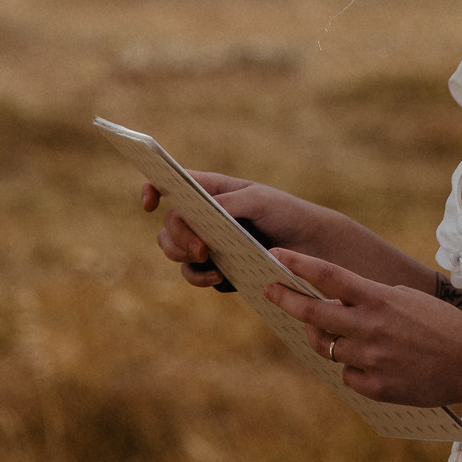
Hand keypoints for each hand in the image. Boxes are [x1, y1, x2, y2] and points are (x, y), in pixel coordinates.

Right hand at [139, 172, 335, 289]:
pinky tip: (219, 278)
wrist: (312, 247)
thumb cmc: (286, 213)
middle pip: (168, 226)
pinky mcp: (218, 269)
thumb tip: (201, 214)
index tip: (150, 204)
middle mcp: (204, 217)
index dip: (153, 189)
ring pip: (174, 253)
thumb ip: (229, 202)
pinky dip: (202, 278)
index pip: (172, 184)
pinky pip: (196, 276)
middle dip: (177, 237)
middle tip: (201, 249)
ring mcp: (208, 244)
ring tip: (209, 263)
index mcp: (212, 190)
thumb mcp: (261, 200)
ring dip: (184, 259)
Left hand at [264, 251, 461, 407]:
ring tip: (345, 336)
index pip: (329, 276)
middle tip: (270, 291)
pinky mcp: (377, 387)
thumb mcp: (406, 298)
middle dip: (286, 299)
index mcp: (379, 299)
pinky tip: (374, 364)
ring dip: (329, 340)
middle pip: (313, 313)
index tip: (276, 255)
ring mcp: (371, 359)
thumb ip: (370, 299)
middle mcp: (370, 327)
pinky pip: (347, 376)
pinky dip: (353, 369)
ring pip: (328, 348)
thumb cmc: (441, 325)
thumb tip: (335, 304)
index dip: (298, 264)